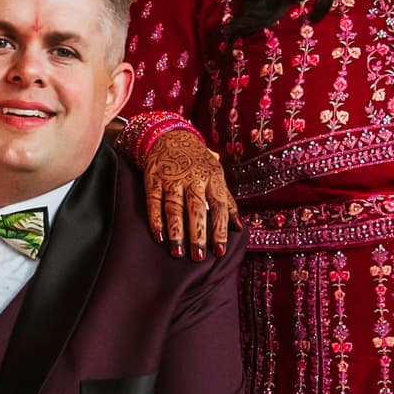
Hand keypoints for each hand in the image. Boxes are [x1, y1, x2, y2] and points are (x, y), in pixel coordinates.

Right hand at [140, 129, 235, 257]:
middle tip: (198, 256)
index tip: (220, 251)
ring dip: (176, 231)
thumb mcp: (217, 176)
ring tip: (178, 252)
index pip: (219, 206)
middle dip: (198, 234)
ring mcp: (171, 179)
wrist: (170, 137)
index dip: (220, 229)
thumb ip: (228, 202)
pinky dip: (155, 219)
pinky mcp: (153, 180)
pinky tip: (158, 236)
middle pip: (196, 208)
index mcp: (212, 178)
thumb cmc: (198, 162)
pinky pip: (154, 202)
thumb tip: (240, 227)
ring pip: (174, 207)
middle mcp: (192, 179)